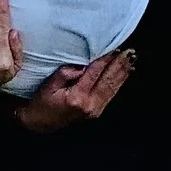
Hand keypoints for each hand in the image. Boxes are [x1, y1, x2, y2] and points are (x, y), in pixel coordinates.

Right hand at [16, 48, 133, 131]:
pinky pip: (111, 94)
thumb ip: (65, 73)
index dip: (105, 59)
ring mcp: (94, 110)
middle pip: (108, 80)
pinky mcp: (96, 111)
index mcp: (77, 96)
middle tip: (128, 51)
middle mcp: (89, 104)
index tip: (112, 47)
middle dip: (119, 64)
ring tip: (130, 58)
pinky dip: (119, 82)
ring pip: (112, 87)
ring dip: (123, 72)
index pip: (95, 72)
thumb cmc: (41, 103)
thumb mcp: (49, 84)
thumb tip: (82, 65)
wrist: (39, 123)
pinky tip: (126, 73)